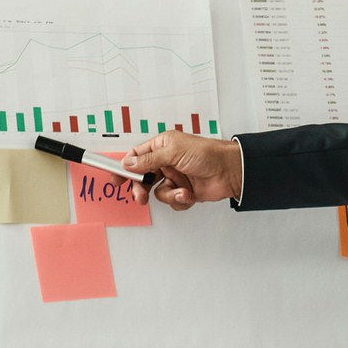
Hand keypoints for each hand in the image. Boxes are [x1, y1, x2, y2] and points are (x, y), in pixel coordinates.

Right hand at [124, 133, 241, 209]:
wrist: (230, 171)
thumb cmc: (207, 154)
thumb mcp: (173, 151)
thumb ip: (148, 159)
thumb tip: (129, 163)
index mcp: (161, 147)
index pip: (136, 157)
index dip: (125, 168)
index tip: (117, 179)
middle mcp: (166, 162)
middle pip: (143, 178)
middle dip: (142, 189)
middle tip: (140, 197)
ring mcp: (175, 177)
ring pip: (158, 193)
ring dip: (170, 195)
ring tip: (182, 191)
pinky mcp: (184, 192)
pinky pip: (172, 201)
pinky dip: (180, 200)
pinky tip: (190, 194)